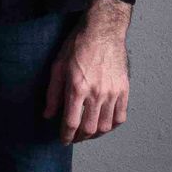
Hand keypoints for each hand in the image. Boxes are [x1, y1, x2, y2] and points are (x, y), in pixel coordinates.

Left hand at [44, 0, 131, 142]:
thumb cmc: (78, 45)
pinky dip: (111, 126)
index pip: (71, 122)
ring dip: (94, 134)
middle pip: (89, 129)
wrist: (103, 31)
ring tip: (86, 133)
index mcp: (77, 87)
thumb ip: (53, 93)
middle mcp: (97, 93)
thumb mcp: (58, 66)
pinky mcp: (124, 90)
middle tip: (72, 137)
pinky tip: (103, 124)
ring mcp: (113, 93)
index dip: (65, 135)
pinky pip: (120, 117)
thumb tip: (48, 115)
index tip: (62, 140)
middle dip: (79, 138)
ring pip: (105, 126)